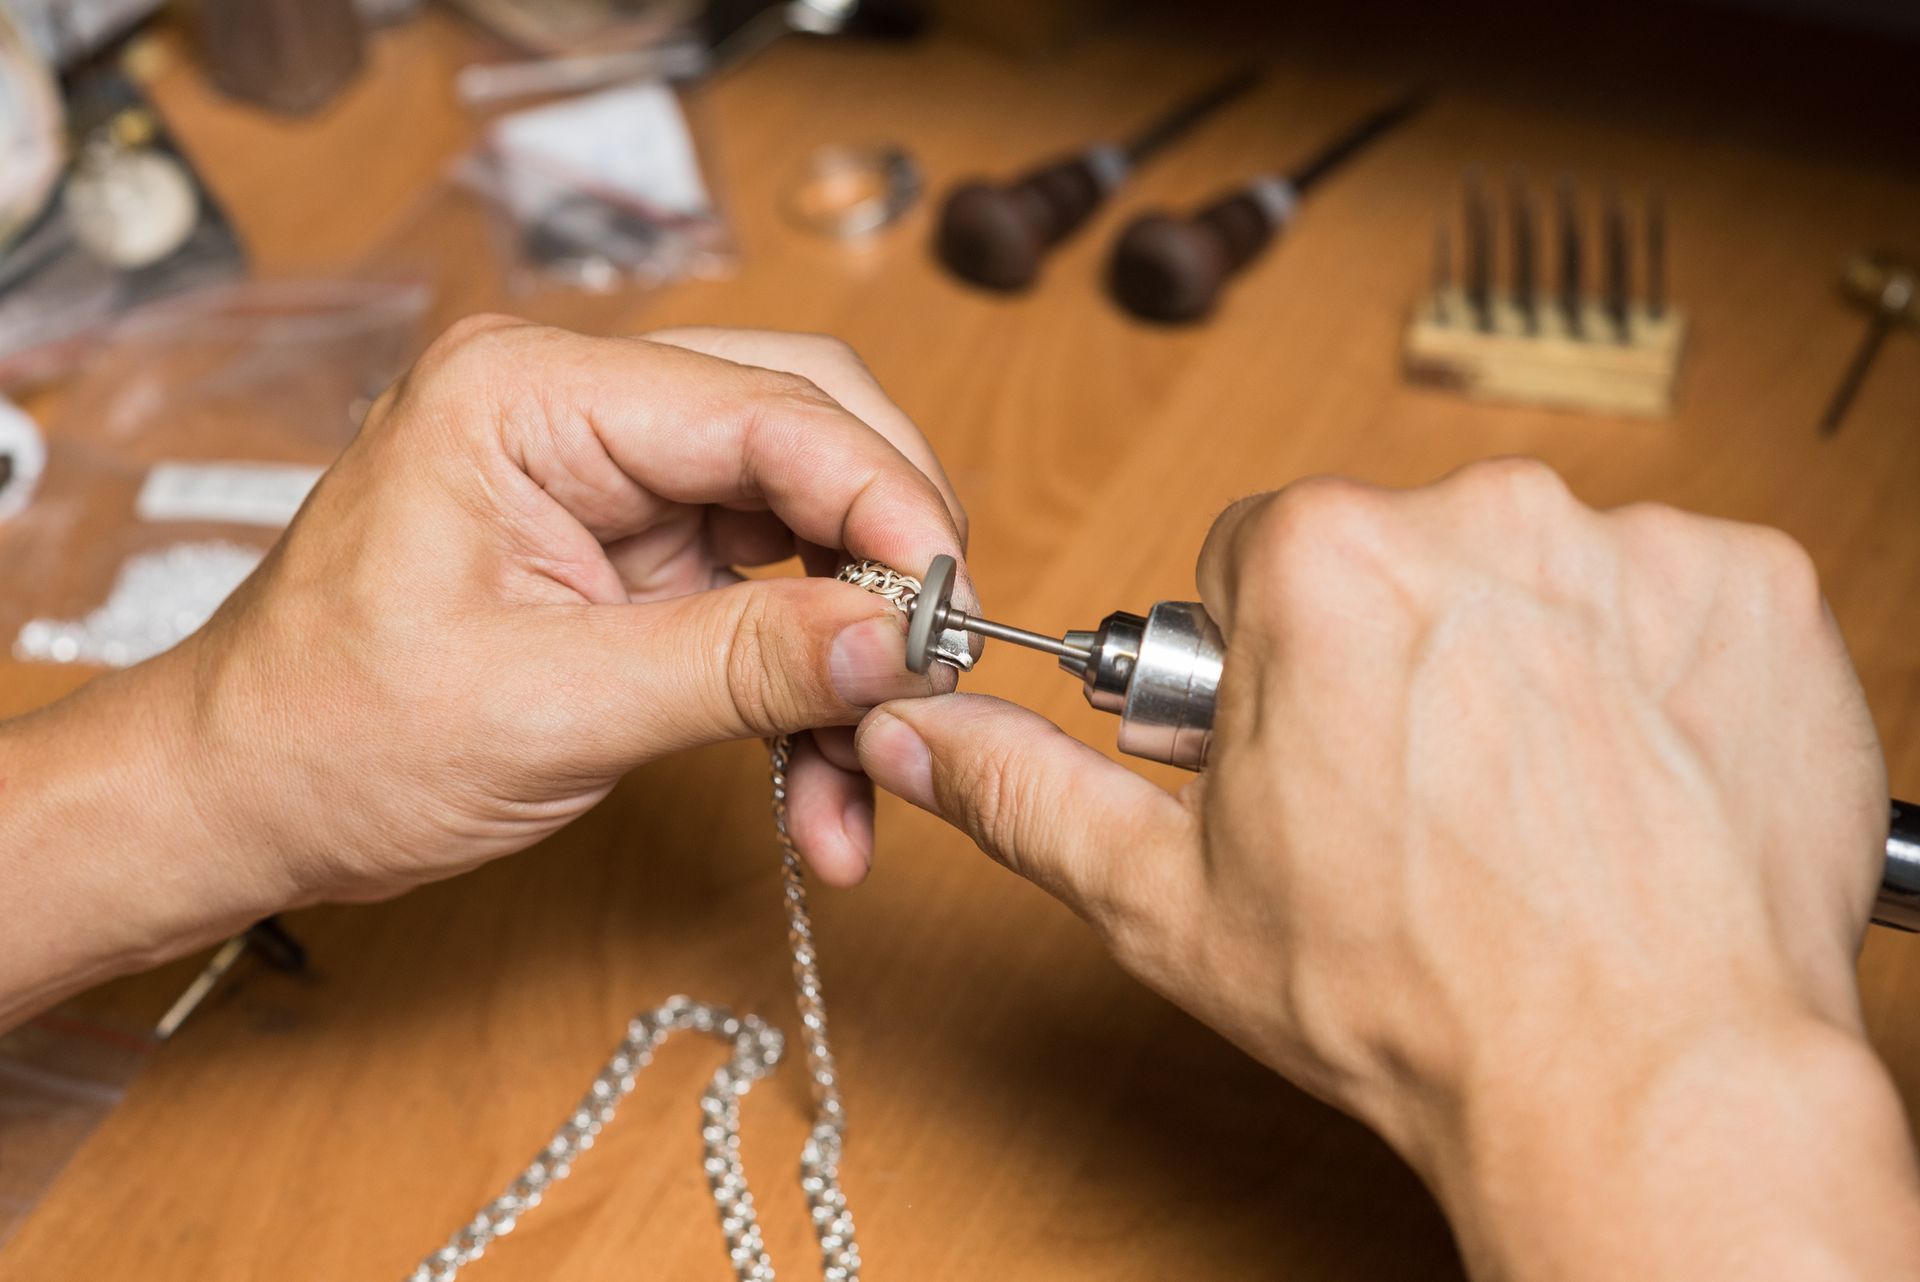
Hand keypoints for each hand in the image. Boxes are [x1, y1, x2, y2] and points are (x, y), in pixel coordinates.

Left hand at [177, 320, 970, 903]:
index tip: (949, 608)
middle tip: (931, 663)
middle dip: (885, 555)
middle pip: (807, 435)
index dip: (884, 500)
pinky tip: (821, 785)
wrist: (239, 800)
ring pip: (804, 526)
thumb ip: (735, 663)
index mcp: (528, 394)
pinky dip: (803, 688)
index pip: (768, 406)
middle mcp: (580, 412)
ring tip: (867, 767)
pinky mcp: (632, 556)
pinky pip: (765, 597)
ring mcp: (611, 482)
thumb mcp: (543, 707)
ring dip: (850, 647)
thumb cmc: (327, 735)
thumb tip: (896, 639)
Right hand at [858, 459, 1917, 1277]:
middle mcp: (1482, 516)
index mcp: (1321, 560)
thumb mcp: (1170, 900)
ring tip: (1528, 796)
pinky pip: (1667, 594)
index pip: (1256, 553)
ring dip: (1521, 658)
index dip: (1268, 665)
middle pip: (1396, 552)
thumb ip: (1025, 787)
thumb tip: (914, 729)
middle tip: (1418, 790)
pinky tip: (1622, 777)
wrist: (1645, 1083)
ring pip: (1529, 574)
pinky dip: (1647, 669)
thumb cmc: (1414, 1001)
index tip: (1311, 745)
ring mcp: (1634, 547)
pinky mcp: (1756, 589)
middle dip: (1391, 651)